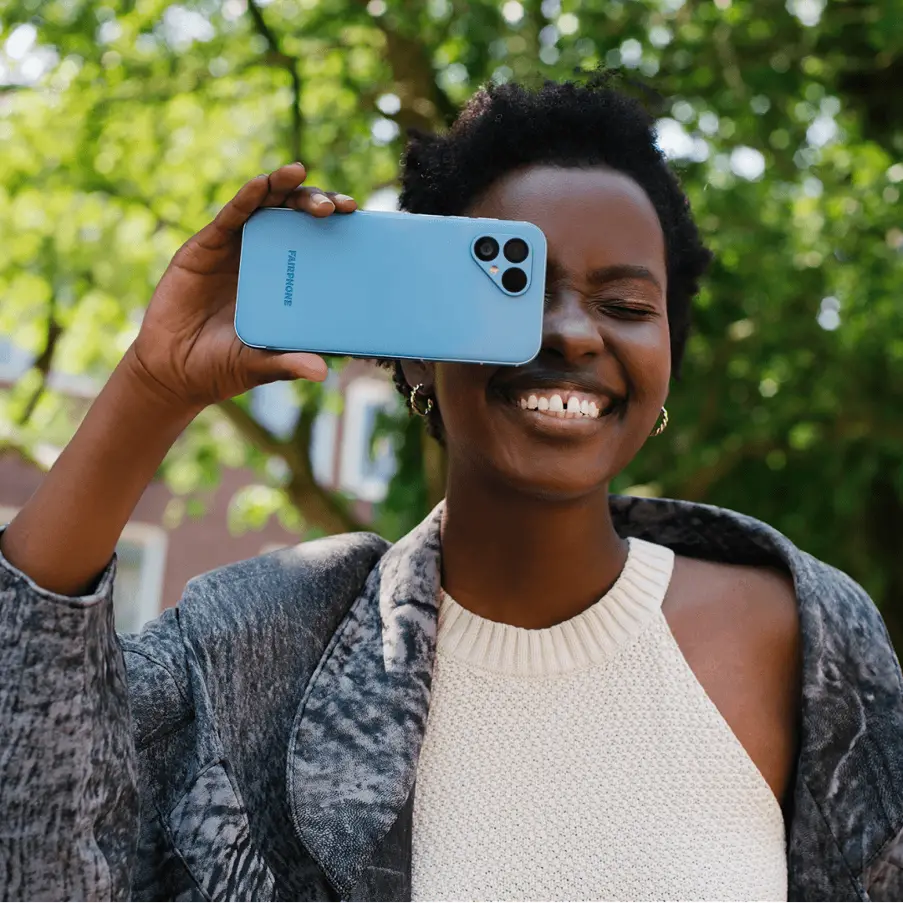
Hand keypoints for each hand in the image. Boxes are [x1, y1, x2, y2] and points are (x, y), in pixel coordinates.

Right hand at [126, 162, 355, 410]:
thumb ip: (288, 363)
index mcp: (288, 281)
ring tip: (298, 172)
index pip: (318, 243)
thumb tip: (322, 372)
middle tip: (338, 208)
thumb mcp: (261, 365)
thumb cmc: (223, 367)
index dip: (338, 228)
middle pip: (296, 216)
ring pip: (265, 206)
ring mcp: (237, 249)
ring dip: (282, 186)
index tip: (359, 219)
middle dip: (317, 202)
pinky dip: (246, 198)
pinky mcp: (207, 247)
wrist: (173, 369)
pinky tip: (260, 185)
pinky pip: (230, 216)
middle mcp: (266, 258)